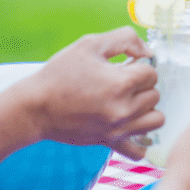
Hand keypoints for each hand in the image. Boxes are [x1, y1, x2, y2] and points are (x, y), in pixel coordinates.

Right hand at [24, 27, 162, 158]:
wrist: (33, 108)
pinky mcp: (110, 143)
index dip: (138, 66)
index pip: (152, 73)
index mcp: (120, 84)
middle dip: (141, 86)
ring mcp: (118, 129)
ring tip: (129, 102)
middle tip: (120, 84)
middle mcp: (123, 109)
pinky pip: (140, 151)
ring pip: (156, 120)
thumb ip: (125, 39)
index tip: (123, 67)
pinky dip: (141, 140)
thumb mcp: (89, 44)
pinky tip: (131, 126)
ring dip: (147, 109)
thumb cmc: (59, 74)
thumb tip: (148, 51)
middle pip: (155, 95)